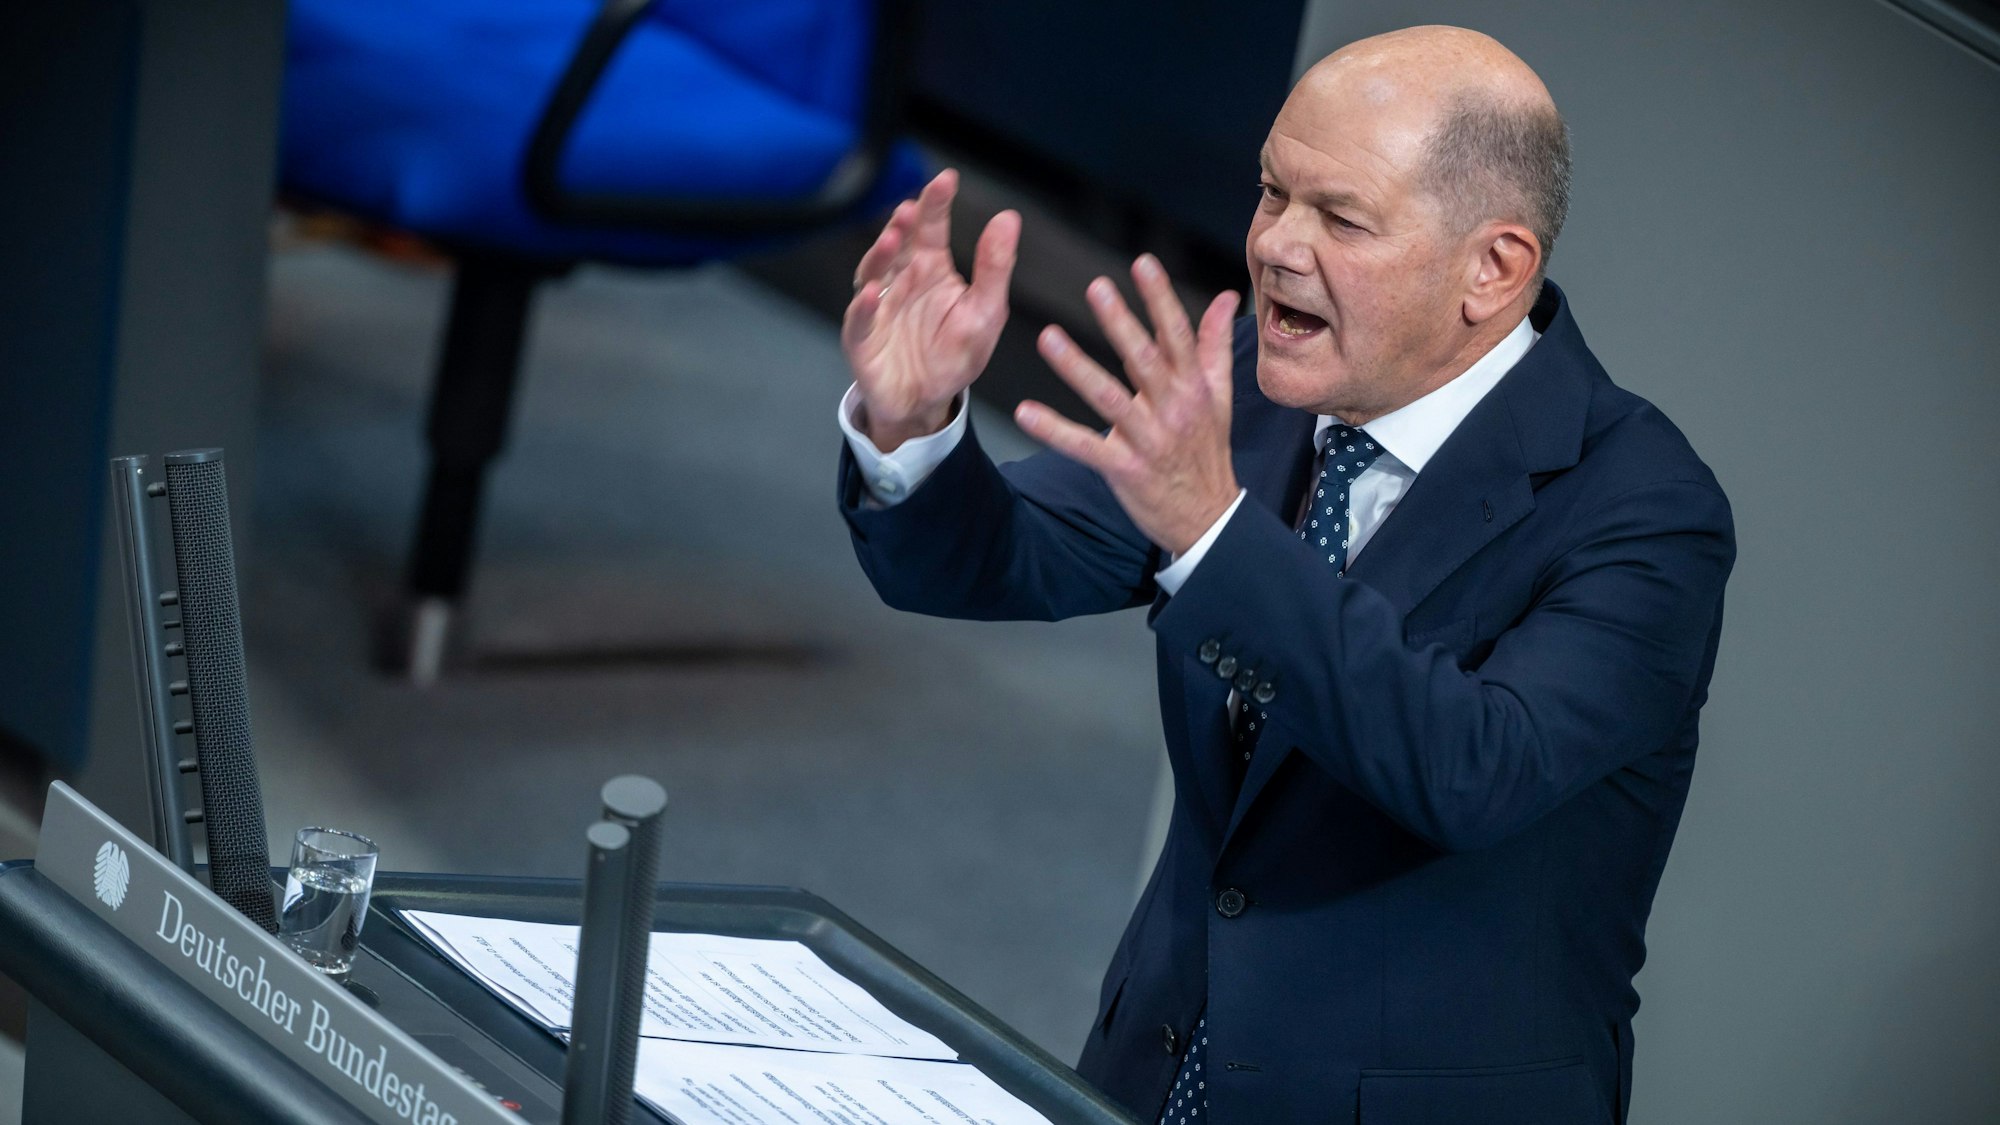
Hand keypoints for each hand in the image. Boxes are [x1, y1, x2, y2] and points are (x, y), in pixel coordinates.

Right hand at [843, 169, 1020, 451]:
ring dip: (880, 254)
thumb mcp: (986, 312)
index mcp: (932, 269)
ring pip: (873, 272)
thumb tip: (1009, 218)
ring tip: (892, 238)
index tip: (946, 180)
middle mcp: (901, 279)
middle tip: (912, 208)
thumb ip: (995, 267)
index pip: (932, 228)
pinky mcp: (862, 337)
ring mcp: (878, 305)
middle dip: (902, 225)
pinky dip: (863, 306)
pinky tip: (871, 294)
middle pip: (898, 244)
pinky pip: (859, 319)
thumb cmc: (954, 354)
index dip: (936, 204)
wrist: (925, 401)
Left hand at [1014, 255, 1241, 555]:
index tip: (1142, 263)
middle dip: (1120, 322)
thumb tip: (1228, 296)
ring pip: (1109, 398)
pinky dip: (1054, 430)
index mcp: (1194, 388)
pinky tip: (1025, 412)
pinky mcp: (1124, 469)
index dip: (1159, 298)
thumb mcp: (1219, 396)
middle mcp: (1173, 409)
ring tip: (1048, 338)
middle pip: (1143, 359)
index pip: (1177, 335)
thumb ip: (1215, 344)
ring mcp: (1148, 440)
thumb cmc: (1207, 451)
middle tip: (1096, 287)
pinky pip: (1084, 446)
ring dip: (1077, 368)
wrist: (1207, 518)